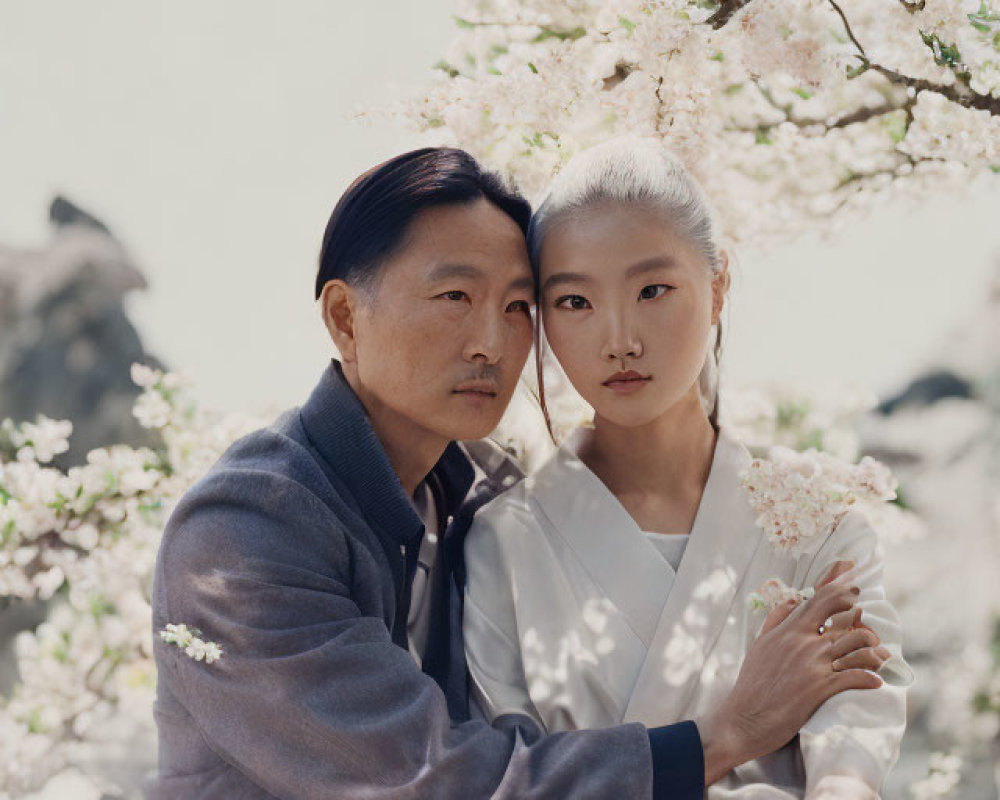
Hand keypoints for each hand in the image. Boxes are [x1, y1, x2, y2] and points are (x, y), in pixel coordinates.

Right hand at [696, 560, 888, 784]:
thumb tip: (789, 600)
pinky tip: (877, 682)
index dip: (840, 590)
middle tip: (868, 615)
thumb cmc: (751, 683)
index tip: (853, 586)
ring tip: (880, 654)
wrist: (744, 718)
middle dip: (860, 613)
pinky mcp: (821, 688)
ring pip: (855, 646)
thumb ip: (775, 621)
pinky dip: (869, 677)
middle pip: (842, 618)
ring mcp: (814, 664)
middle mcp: (804, 642)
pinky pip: (854, 676)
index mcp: (788, 630)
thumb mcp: (759, 645)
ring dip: (872, 649)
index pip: (818, 601)